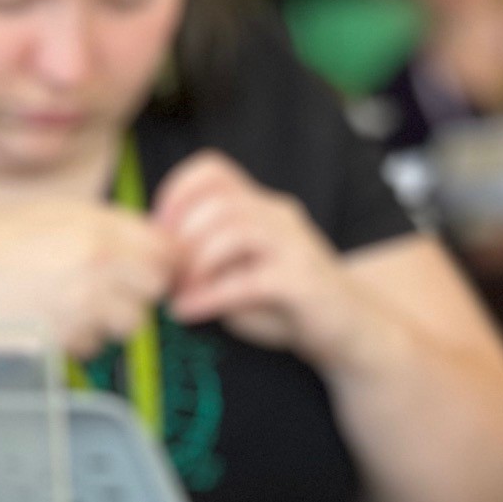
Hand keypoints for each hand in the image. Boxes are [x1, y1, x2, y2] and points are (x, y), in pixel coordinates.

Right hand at [0, 200, 178, 357]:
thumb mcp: (39, 218)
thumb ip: (96, 228)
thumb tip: (148, 245)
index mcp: (87, 220)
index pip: (162, 245)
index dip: (156, 260)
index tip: (143, 269)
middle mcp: (93, 256)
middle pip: (156, 284)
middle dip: (137, 293)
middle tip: (104, 293)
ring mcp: (84, 300)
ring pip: (132, 321)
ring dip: (108, 322)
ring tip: (65, 310)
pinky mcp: (69, 338)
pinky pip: (96, 345)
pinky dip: (79, 342)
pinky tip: (45, 326)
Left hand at [154, 151, 346, 360]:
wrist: (347, 331)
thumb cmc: (283, 304)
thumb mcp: (235, 276)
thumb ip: (202, 262)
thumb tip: (155, 261)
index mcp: (260, 205)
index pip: (212, 170)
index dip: (175, 193)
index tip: (156, 232)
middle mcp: (278, 215)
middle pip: (217, 202)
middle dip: (180, 237)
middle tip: (163, 272)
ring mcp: (293, 245)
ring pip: (233, 232)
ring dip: (194, 264)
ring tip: (177, 292)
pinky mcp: (301, 281)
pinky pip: (248, 281)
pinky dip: (209, 296)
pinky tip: (188, 310)